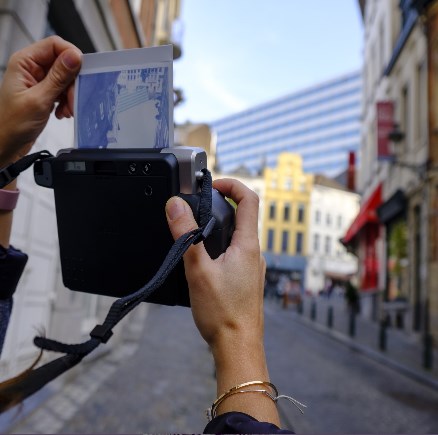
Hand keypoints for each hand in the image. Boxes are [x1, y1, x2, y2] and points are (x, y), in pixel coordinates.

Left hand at [0, 36, 81, 166]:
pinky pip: (63, 91)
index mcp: (24, 62)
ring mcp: (38, 81)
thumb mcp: (39, 99)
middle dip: (72, 82)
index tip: (81, 72)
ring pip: (66, 79)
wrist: (7, 143)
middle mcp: (31, 68)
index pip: (54, 45)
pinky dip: (67, 102)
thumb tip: (74, 57)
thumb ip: (58, 77)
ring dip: (70, 95)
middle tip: (74, 98)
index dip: (71, 55)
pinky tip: (62, 112)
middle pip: (63, 63)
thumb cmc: (12, 124)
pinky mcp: (44, 93)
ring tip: (66, 110)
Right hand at [166, 178, 263, 351]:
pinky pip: (236, 253)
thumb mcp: (198, 270)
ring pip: (238, 236)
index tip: (212, 185)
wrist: (238, 347)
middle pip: (243, 216)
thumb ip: (186, 236)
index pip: (249, 199)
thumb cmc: (223, 313)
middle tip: (196, 208)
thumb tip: (175, 205)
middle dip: (220, 205)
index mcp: (248, 245)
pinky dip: (221, 247)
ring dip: (219, 228)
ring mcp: (252, 267)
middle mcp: (255, 253)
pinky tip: (204, 262)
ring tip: (196, 235)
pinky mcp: (247, 279)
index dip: (232, 184)